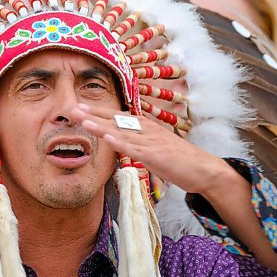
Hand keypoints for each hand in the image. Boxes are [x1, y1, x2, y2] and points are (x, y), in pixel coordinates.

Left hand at [70, 103, 235, 196]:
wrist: (203, 169)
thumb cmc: (179, 158)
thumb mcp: (156, 145)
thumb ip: (139, 141)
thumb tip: (123, 138)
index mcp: (146, 126)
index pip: (118, 116)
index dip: (98, 112)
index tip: (81, 107)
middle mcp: (146, 129)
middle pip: (115, 120)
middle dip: (93, 114)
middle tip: (73, 109)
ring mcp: (150, 142)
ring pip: (121, 132)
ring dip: (101, 126)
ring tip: (82, 121)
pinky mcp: (155, 156)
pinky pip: (134, 148)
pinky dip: (119, 143)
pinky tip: (107, 138)